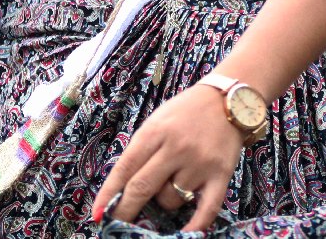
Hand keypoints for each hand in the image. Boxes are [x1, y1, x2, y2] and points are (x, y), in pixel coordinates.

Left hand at [90, 85, 243, 229]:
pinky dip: (194, 226)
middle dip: (126, 210)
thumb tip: (122, 188)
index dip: (109, 194)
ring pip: (171, 199)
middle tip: (117, 224)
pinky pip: (206, 209)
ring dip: (166, 199)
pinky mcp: (221, 174)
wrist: (227, 99)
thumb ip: (141, 150)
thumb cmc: (186, 112)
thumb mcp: (157, 122)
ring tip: (175, 180)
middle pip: (142, 188)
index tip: (98, 214)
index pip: (125, 168)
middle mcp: (176, 148)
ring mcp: (199, 162)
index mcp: (155, 132)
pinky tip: (185, 234)